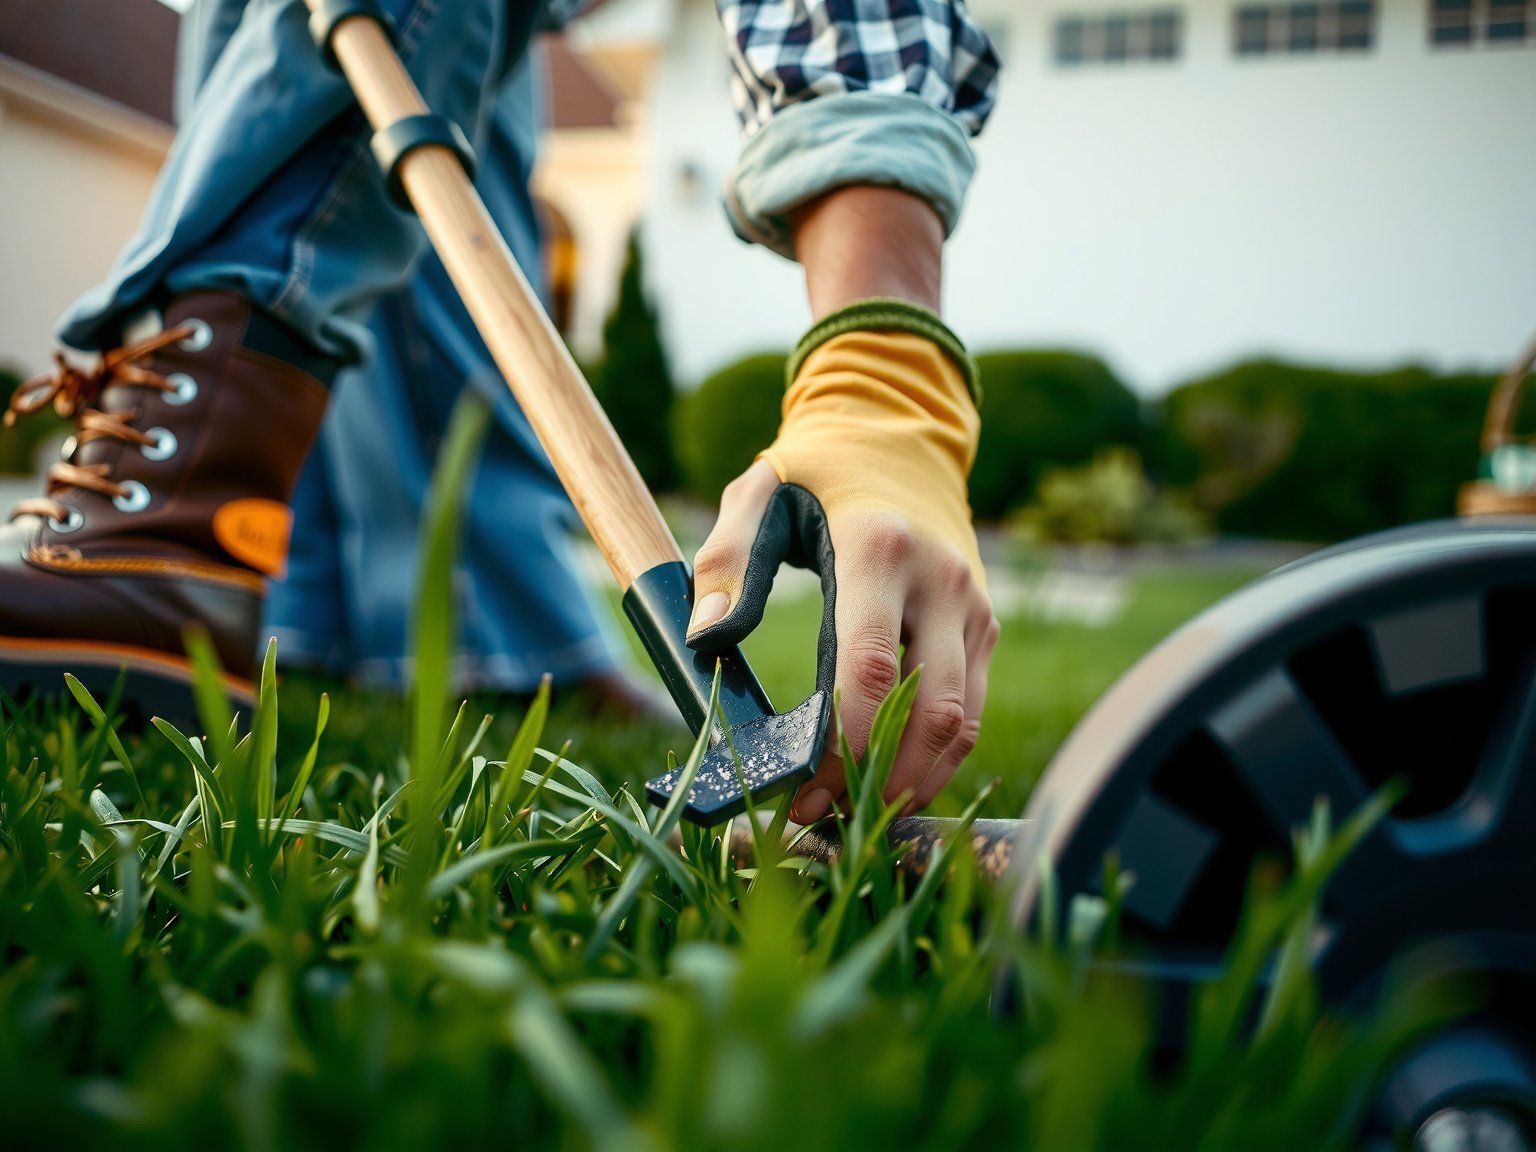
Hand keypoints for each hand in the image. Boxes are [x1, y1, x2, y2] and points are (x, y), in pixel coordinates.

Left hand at [685, 325, 998, 821]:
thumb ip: (727, 564)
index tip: (795, 793)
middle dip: (876, 781)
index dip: (836, 748)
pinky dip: (934, 759)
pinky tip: (884, 780)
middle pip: (930, 714)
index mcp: (880, 549)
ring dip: (911, 781)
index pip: (870, 672)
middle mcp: (941, 582)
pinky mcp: (985, 626)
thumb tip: (706, 640)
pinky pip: (971, 710)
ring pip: (962, 724)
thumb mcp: (757, 495)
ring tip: (850, 813)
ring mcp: (973, 607)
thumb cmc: (813, 472)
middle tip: (819, 818)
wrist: (896, 433)